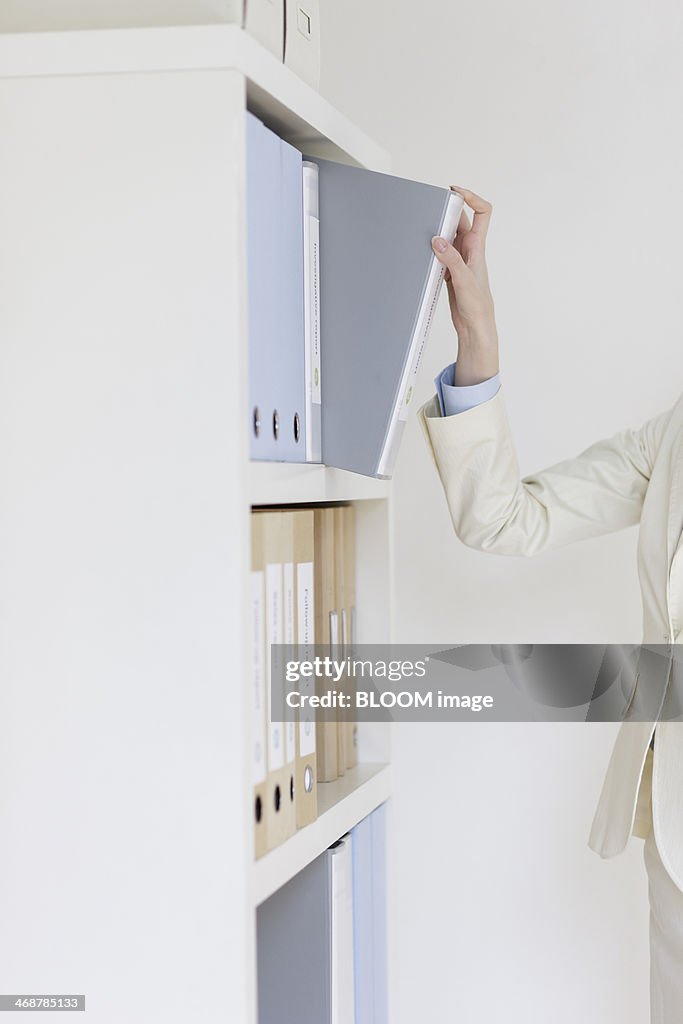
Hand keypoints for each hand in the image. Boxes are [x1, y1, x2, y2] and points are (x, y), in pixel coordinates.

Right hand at [431, 187, 498, 386]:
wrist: (475, 326)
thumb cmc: (477, 305)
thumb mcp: (463, 280)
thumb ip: (451, 259)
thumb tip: (437, 239)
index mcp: (478, 247)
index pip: (482, 212)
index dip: (472, 197)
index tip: (455, 192)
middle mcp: (470, 250)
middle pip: (460, 220)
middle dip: (447, 212)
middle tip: (432, 208)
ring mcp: (459, 259)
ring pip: (448, 236)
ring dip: (438, 231)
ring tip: (424, 229)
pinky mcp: (450, 270)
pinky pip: (440, 252)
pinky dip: (432, 249)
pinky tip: (424, 253)